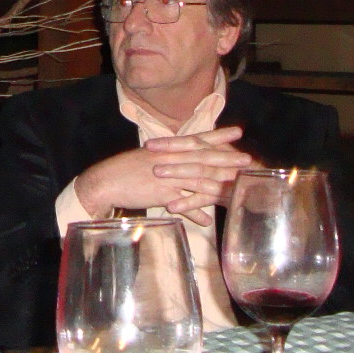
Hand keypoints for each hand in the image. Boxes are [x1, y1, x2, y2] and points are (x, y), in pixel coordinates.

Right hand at [74, 126, 252, 225]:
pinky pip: (184, 204)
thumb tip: (181, 164)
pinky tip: (208, 220)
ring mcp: (168, 176)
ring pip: (199, 179)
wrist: (106, 180)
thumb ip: (168, 160)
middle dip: (227, 158)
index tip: (236, 132)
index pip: (198, 139)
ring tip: (236, 189)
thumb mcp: (149, 158)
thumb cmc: (125, 169)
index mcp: (169, 149)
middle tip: (247, 158)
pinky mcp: (162, 194)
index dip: (218, 136)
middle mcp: (171, 159)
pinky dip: (196, 212)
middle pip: (204, 158)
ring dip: (219, 184)